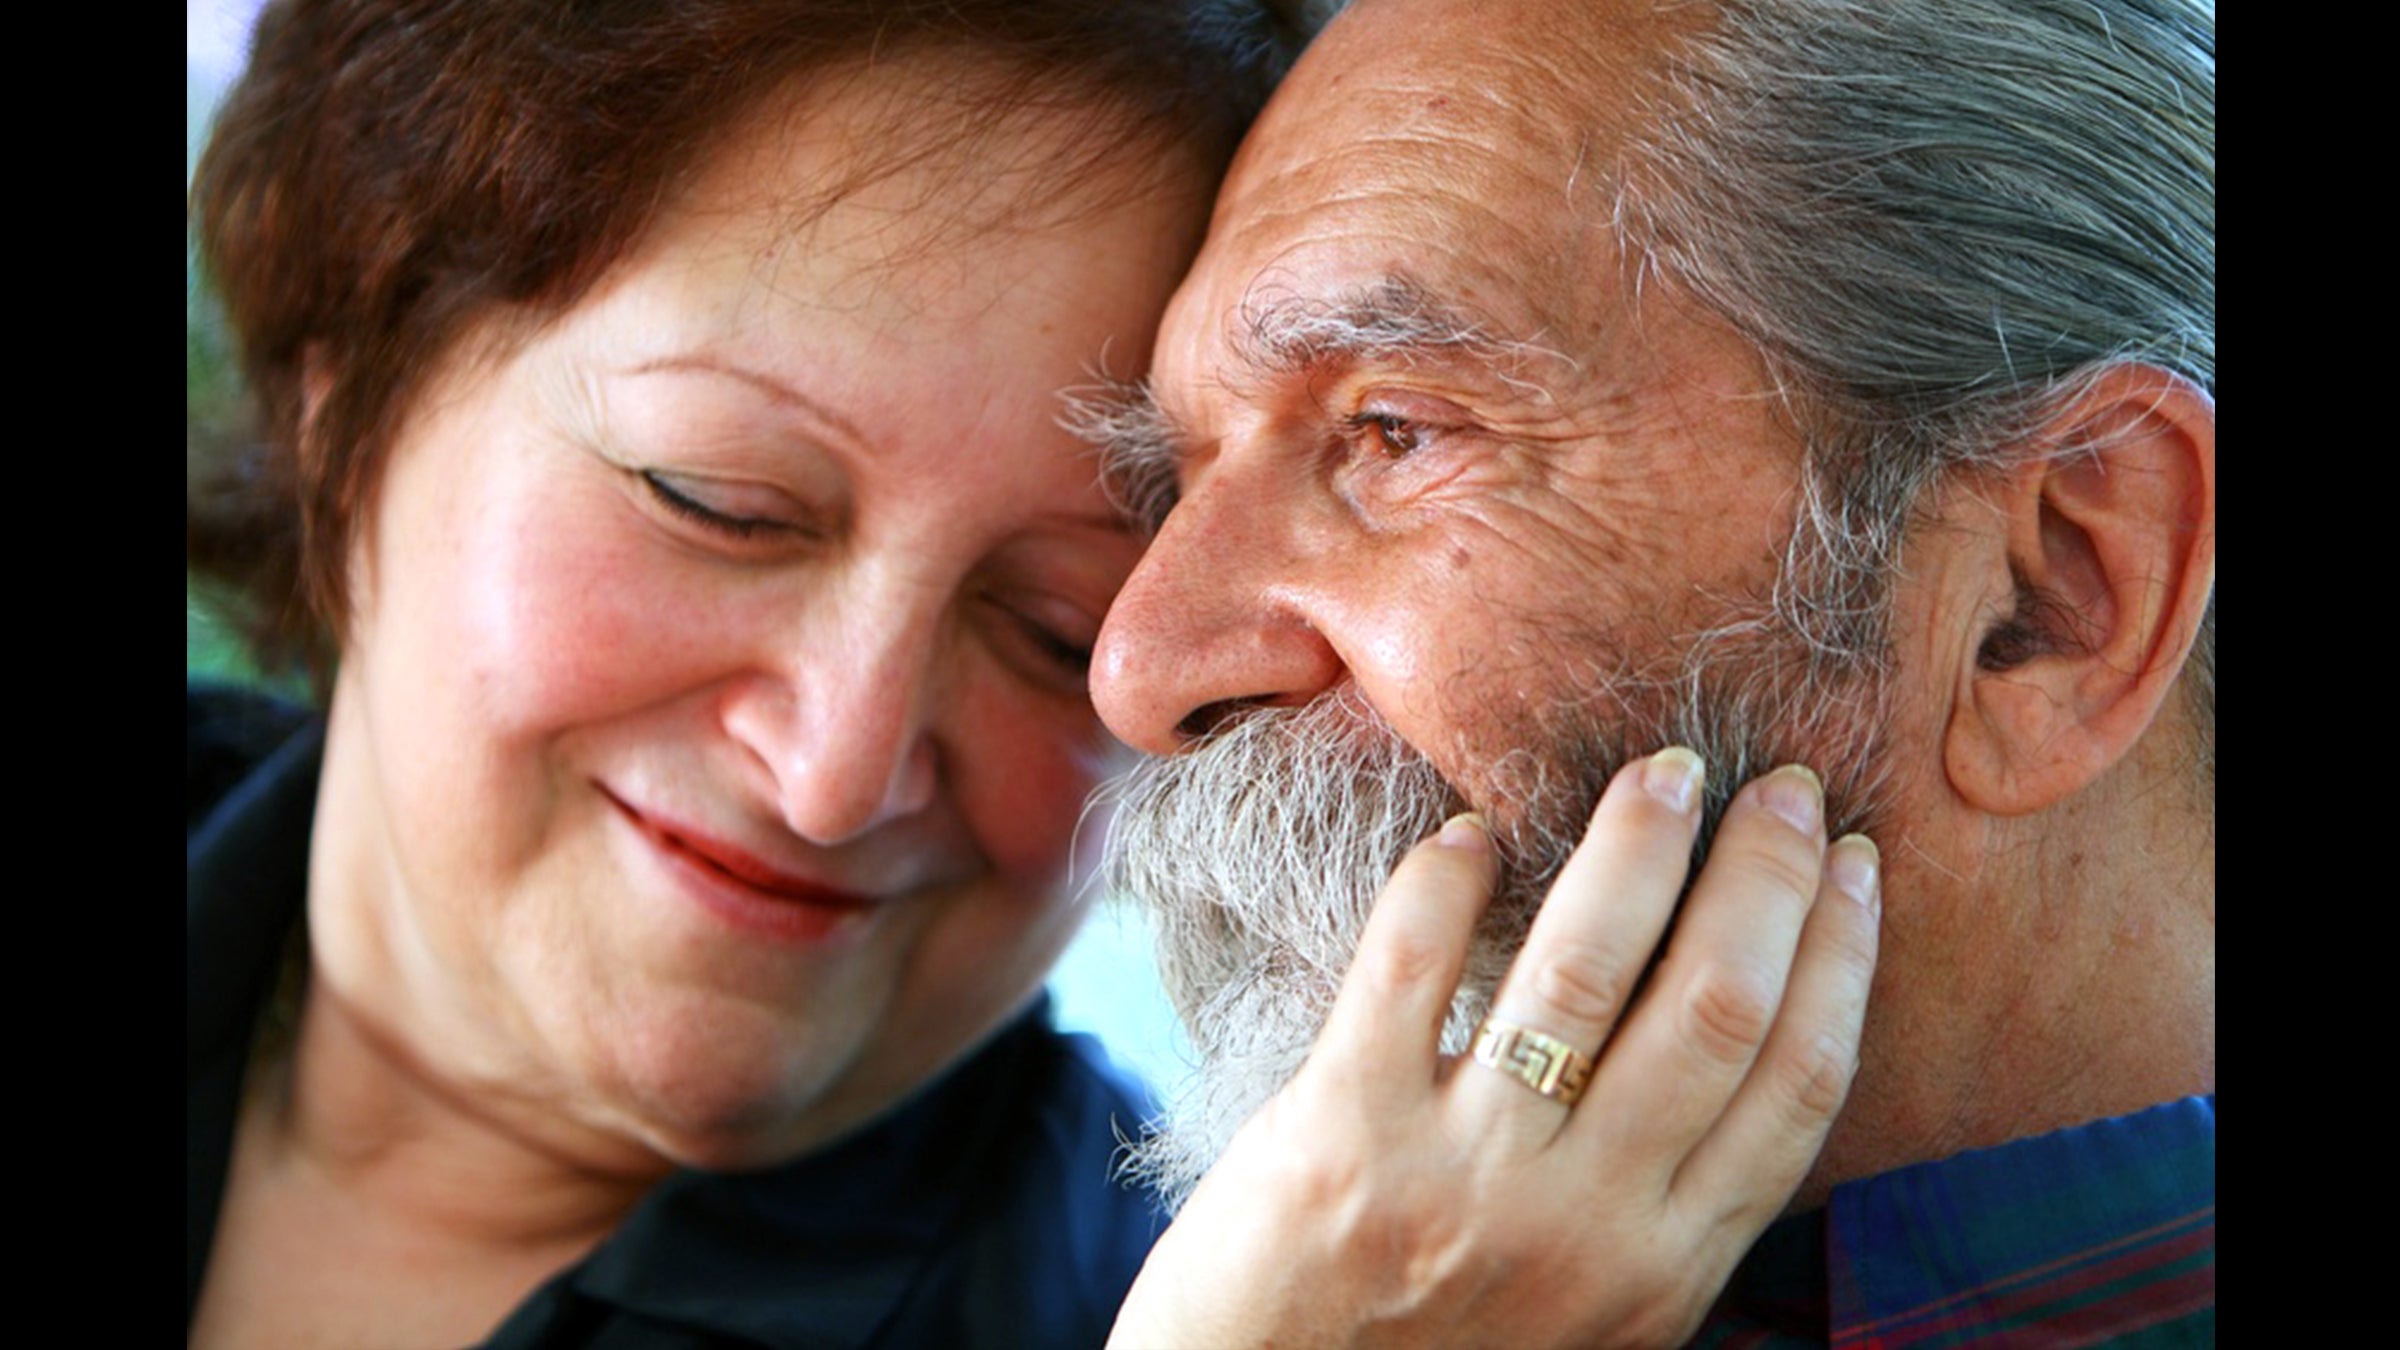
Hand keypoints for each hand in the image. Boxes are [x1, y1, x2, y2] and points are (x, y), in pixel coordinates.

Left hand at [1107, 750, 1880, 1348]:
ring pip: (1587, 971)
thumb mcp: (1597, 1308)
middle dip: (1761, 875)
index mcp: (1665, 1262)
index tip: (1849, 859)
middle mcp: (1585, 1222)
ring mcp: (1465, 1175)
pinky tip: (1474, 827)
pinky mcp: (1344, 1131)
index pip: (1797, 1082)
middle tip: (1772, 782)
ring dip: (1635, 850)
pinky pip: (1411, 966)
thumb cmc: (1438, 1346)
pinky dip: (1448, 881)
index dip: (1838, 953)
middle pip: (1717, 1006)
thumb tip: (1751, 1027)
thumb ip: (1665, 1197)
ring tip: (1662, 772)